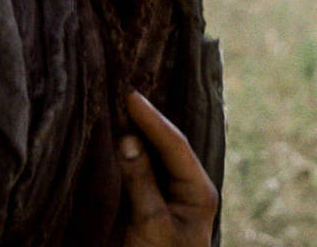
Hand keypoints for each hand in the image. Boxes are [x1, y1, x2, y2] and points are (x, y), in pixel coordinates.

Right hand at [118, 91, 218, 246]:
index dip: (152, 119)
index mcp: (199, 192)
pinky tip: (116, 136)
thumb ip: (141, 182)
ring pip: (157, 154)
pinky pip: (144, 169)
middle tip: (122, 91)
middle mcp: (190, 187)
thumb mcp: (148, 224)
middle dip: (147, 120)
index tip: (130, 96)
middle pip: (169, 144)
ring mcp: (173, 194)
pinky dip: (131, 152)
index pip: (176, 145)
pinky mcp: (155, 202)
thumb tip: (129, 138)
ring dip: (138, 132)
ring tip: (118, 106)